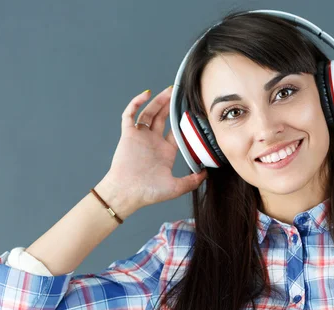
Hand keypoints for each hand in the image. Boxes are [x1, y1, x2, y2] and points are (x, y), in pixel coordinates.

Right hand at [103, 87, 207, 212]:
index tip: (193, 112)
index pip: (177, 132)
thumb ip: (192, 181)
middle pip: (162, 118)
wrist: (127, 194)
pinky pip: (130, 115)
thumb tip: (206, 174)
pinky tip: (146, 95)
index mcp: (165, 152)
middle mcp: (153, 142)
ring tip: (168, 91)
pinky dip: (136, 103)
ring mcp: (140, 137)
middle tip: (179, 93)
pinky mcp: (128, 135)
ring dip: (158, 101)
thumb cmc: (148, 192)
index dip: (184, 122)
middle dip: (170, 105)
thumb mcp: (176, 187)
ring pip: (149, 113)